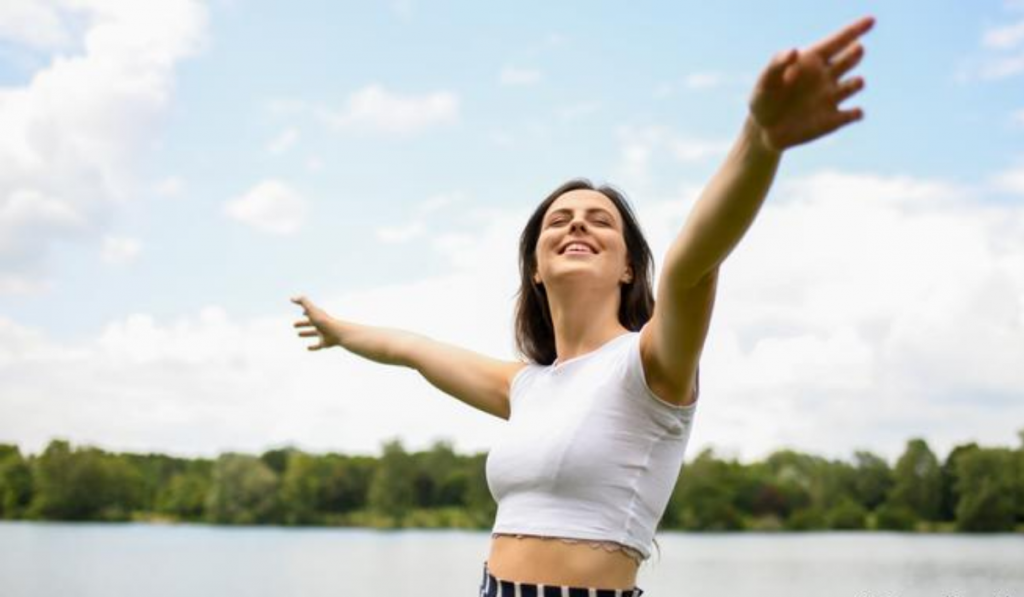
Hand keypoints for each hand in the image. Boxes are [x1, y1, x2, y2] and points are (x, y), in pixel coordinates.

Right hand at [291, 295, 341, 350]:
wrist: (338, 333)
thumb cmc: (324, 321)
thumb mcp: (312, 310)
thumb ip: (303, 302)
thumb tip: (292, 298)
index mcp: (319, 316)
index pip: (311, 313)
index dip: (306, 312)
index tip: (302, 313)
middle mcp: (322, 324)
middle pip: (311, 323)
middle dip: (303, 323)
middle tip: (294, 325)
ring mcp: (324, 334)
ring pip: (314, 333)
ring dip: (306, 333)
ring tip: (298, 334)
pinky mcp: (325, 343)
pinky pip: (319, 345)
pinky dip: (313, 347)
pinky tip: (308, 348)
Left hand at [749, 16, 874, 152]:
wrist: (763, 130)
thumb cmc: (764, 99)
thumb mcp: (765, 82)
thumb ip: (776, 65)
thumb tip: (793, 51)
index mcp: (813, 60)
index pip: (837, 40)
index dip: (855, 29)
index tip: (871, 20)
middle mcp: (827, 76)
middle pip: (850, 59)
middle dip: (855, 53)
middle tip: (855, 50)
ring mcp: (832, 97)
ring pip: (855, 84)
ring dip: (856, 82)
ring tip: (854, 82)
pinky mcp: (833, 120)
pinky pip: (852, 114)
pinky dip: (856, 113)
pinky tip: (854, 112)